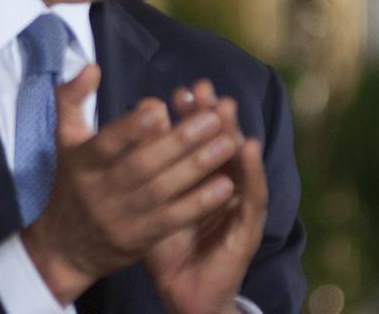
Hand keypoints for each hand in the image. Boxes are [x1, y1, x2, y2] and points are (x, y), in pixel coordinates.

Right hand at [21, 66, 240, 303]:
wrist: (65, 246)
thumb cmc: (71, 182)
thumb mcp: (64, 140)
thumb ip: (71, 100)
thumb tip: (92, 67)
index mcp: (81, 162)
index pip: (105, 143)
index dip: (131, 127)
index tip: (159, 106)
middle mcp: (99, 191)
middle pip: (141, 165)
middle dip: (179, 142)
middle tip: (212, 119)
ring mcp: (120, 218)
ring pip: (162, 191)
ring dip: (197, 168)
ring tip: (227, 144)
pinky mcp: (139, 240)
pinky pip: (173, 220)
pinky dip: (199, 203)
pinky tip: (226, 186)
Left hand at [145, 81, 267, 313]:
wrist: (183, 291)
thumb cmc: (166, 244)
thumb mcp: (148, 202)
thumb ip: (141, 168)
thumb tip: (128, 133)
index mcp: (195, 179)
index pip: (194, 141)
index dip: (189, 116)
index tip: (180, 90)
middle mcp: (220, 186)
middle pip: (217, 143)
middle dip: (210, 114)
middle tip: (201, 86)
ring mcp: (236, 206)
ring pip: (237, 162)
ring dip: (232, 132)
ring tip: (225, 105)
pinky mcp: (246, 228)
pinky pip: (250, 195)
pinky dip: (251, 170)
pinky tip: (247, 148)